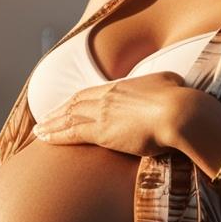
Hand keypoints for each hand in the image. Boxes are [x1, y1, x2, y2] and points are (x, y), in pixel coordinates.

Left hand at [31, 71, 190, 155]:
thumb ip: (160, 84)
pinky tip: (43, 138)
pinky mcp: (101, 131)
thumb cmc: (181, 100)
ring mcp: (102, 113)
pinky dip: (55, 135)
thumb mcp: (169, 83)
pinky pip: (71, 133)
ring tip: (39, 131)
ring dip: (51, 124)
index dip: (77, 100)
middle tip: (45, 119)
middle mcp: (107, 97)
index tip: (66, 106)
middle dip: (58, 112)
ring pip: (68, 117)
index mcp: (122, 86)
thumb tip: (168, 82)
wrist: (181, 113)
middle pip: (75, 104)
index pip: (92, 93)